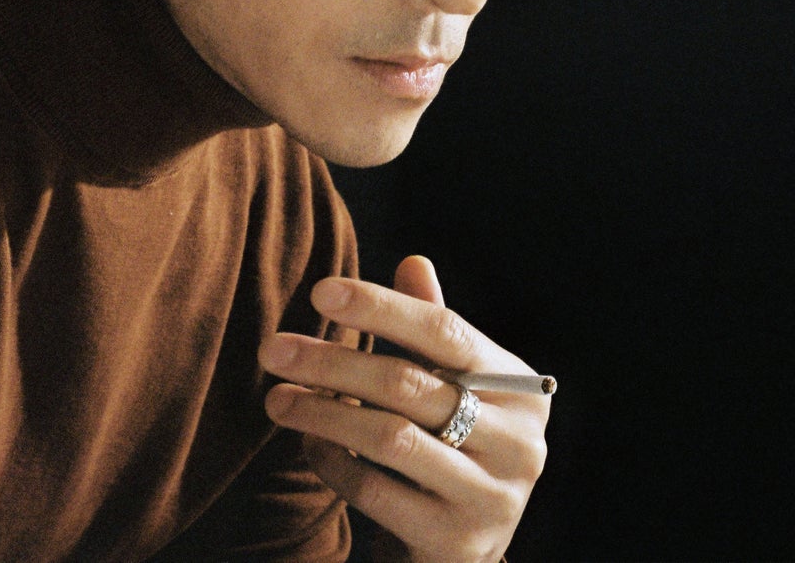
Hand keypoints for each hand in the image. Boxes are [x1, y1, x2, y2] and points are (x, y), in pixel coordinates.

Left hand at [259, 255, 548, 562]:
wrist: (465, 553)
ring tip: (277, 398)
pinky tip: (309, 444)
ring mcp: (490, 495)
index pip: (445, 330)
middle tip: (274, 349)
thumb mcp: (451, 385)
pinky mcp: (454, 542)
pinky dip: (334, 463)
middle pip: (410, 383)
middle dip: (334, 361)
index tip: (320, 292)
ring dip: (323, 412)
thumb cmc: (454, 448)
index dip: (382, 307)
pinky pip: (376, 492)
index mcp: (520, 387)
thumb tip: (412, 261)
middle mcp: (517, 440)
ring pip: (390, 437)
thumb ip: (433, 329)